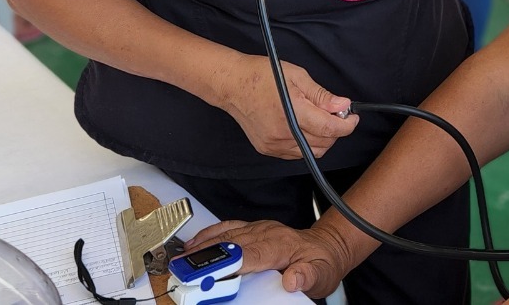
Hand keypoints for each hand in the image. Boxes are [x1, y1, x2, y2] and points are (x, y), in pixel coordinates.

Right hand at [185, 220, 349, 296]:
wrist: (326, 247)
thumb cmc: (321, 262)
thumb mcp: (321, 275)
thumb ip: (307, 277)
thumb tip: (293, 280)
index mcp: (281, 245)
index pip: (250, 256)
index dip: (229, 264)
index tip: (211, 273)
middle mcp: (267, 233)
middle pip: (231, 244)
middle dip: (206, 256)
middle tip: (184, 270)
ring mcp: (259, 229)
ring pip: (226, 235)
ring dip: (203, 245)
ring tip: (182, 258)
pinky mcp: (253, 229)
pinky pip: (227, 228)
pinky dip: (209, 234)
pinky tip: (196, 242)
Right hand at [213, 55, 358, 158]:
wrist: (232, 85)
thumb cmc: (263, 75)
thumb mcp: (297, 76)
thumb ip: (322, 95)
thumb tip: (343, 106)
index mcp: (293, 113)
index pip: (330, 129)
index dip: (347, 125)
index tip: (353, 117)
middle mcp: (283, 134)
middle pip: (324, 144)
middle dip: (336, 131)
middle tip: (336, 113)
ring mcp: (274, 144)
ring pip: (311, 152)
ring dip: (322, 139)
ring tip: (318, 120)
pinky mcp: (267, 149)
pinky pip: (296, 154)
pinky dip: (306, 144)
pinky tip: (302, 127)